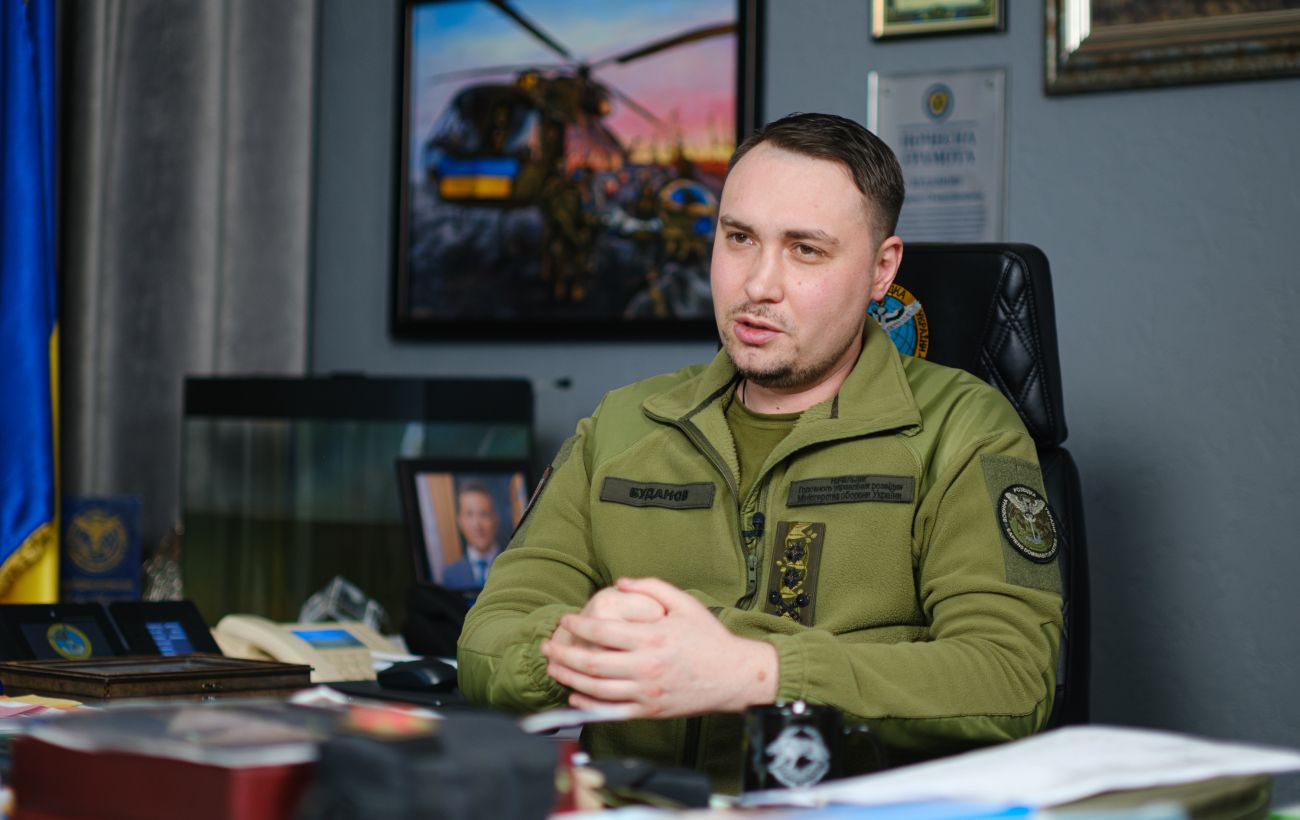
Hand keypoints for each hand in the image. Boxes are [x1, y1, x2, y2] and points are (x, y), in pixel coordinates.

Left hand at [541, 577, 778, 718]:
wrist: (733, 676)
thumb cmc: (708, 638)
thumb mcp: (685, 603)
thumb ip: (652, 587)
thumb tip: (620, 582)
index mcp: (653, 638)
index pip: (603, 632)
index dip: (579, 625)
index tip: (566, 620)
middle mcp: (647, 667)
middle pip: (593, 663)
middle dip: (564, 653)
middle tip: (547, 646)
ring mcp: (647, 692)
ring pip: (597, 688)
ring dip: (569, 678)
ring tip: (553, 668)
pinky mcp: (649, 710)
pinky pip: (612, 711)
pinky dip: (588, 705)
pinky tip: (574, 694)